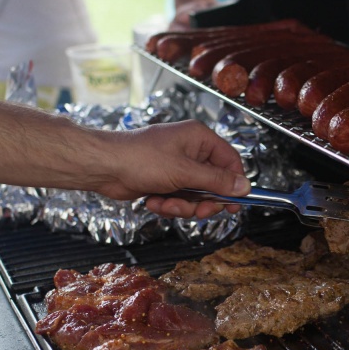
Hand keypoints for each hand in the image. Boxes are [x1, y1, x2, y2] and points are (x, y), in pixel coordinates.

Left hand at [93, 119, 249, 218]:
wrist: (105, 167)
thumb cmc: (140, 159)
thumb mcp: (185, 172)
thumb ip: (217, 181)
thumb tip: (244, 186)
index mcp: (199, 139)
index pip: (230, 161)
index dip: (234, 184)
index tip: (234, 204)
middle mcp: (191, 151)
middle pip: (213, 184)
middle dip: (202, 201)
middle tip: (197, 210)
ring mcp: (177, 167)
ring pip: (195, 196)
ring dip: (182, 206)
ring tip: (165, 203)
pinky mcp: (165, 181)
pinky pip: (179, 200)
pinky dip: (168, 205)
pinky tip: (153, 201)